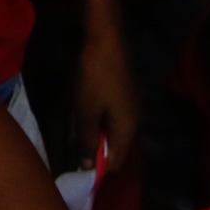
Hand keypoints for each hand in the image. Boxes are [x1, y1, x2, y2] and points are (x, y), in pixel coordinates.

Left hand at [71, 15, 140, 168]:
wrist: (106, 39)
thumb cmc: (94, 77)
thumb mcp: (85, 112)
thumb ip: (86, 142)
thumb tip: (87, 167)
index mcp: (128, 130)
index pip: (116, 164)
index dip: (97, 170)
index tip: (76, 166)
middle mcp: (136, 123)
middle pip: (117, 150)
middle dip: (95, 153)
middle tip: (73, 147)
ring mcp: (133, 108)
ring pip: (114, 133)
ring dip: (96, 136)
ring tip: (76, 130)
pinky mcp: (127, 96)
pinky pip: (115, 119)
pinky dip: (100, 122)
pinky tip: (86, 114)